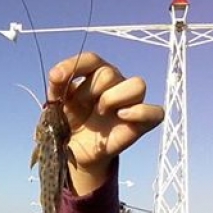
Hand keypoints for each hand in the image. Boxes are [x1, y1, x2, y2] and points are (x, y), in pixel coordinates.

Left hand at [48, 52, 163, 194]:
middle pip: (109, 73)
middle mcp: (115, 84)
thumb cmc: (68, 123)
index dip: (75, 65)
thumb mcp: (56, 106)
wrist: (74, 152)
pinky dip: (140, 112)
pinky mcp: (140, 123)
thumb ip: (57, 88)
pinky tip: (120, 117)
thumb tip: (56, 75)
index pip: (92, 60)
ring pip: (137, 85)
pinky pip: (156, 112)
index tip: (56, 78)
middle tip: (82, 107)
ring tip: (100, 112)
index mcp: (94, 76)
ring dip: (114, 98)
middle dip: (91, 90)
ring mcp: (129, 103)